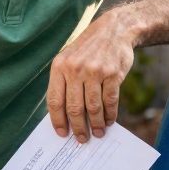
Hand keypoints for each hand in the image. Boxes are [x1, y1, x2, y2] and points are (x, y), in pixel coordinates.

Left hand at [46, 16, 134, 141]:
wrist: (113, 30)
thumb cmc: (87, 49)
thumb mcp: (68, 59)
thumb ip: (63, 82)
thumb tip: (63, 116)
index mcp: (59, 67)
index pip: (55, 101)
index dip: (57, 120)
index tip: (62, 133)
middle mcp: (75, 69)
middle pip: (74, 108)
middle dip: (78, 128)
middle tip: (81, 139)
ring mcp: (94, 71)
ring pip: (93, 107)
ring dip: (96, 124)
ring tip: (97, 133)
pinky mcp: (112, 74)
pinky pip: (110, 101)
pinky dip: (110, 115)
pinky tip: (109, 121)